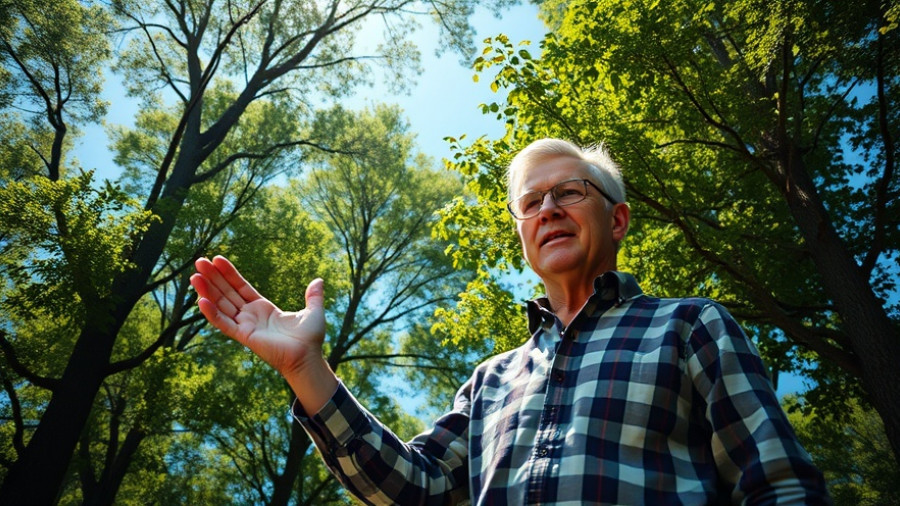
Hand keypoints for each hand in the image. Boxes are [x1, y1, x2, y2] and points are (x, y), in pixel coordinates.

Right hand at [190, 256, 325, 378]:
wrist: (308, 357)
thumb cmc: (310, 339)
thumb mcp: (313, 312)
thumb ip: (313, 296)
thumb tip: (319, 280)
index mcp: (263, 308)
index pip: (241, 287)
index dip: (229, 274)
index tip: (217, 259)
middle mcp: (250, 316)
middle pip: (227, 293)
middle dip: (213, 278)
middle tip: (199, 261)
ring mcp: (245, 325)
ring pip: (221, 305)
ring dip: (207, 291)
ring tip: (194, 276)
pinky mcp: (244, 336)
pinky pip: (224, 323)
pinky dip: (212, 313)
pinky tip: (201, 300)